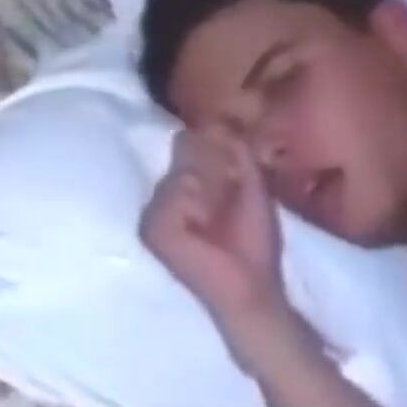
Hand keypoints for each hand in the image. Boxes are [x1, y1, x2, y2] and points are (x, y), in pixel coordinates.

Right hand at [140, 127, 283, 324]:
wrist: (252, 288)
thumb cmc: (253, 244)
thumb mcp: (252, 186)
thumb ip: (237, 152)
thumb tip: (222, 118)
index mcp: (181, 188)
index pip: (188, 142)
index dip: (214, 147)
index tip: (235, 172)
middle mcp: (161, 197)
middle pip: (184, 151)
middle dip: (216, 169)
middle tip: (230, 202)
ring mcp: (153, 215)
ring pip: (182, 171)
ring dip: (211, 189)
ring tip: (218, 220)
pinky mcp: (153, 230)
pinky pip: (178, 189)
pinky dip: (199, 203)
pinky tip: (207, 227)